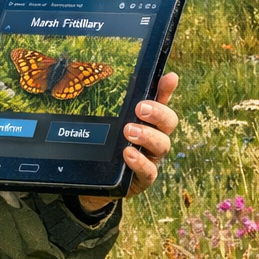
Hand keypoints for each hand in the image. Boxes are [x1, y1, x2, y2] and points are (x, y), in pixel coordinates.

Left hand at [76, 72, 178, 213]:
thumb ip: (102, 105)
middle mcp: (154, 137)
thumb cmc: (103, 146)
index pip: (161, 100)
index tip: (170, 77)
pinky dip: (140, 162)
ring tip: (129, 131)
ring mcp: (151, 158)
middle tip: (141, 108)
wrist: (94, 181)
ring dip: (148, 135)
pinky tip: (128, 154)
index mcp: (146, 121)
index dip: (167, 89)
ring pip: (162, 145)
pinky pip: (149, 171)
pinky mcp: (142, 178)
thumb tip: (89, 79)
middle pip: (169, 122)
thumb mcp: (102, 123)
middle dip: (158, 113)